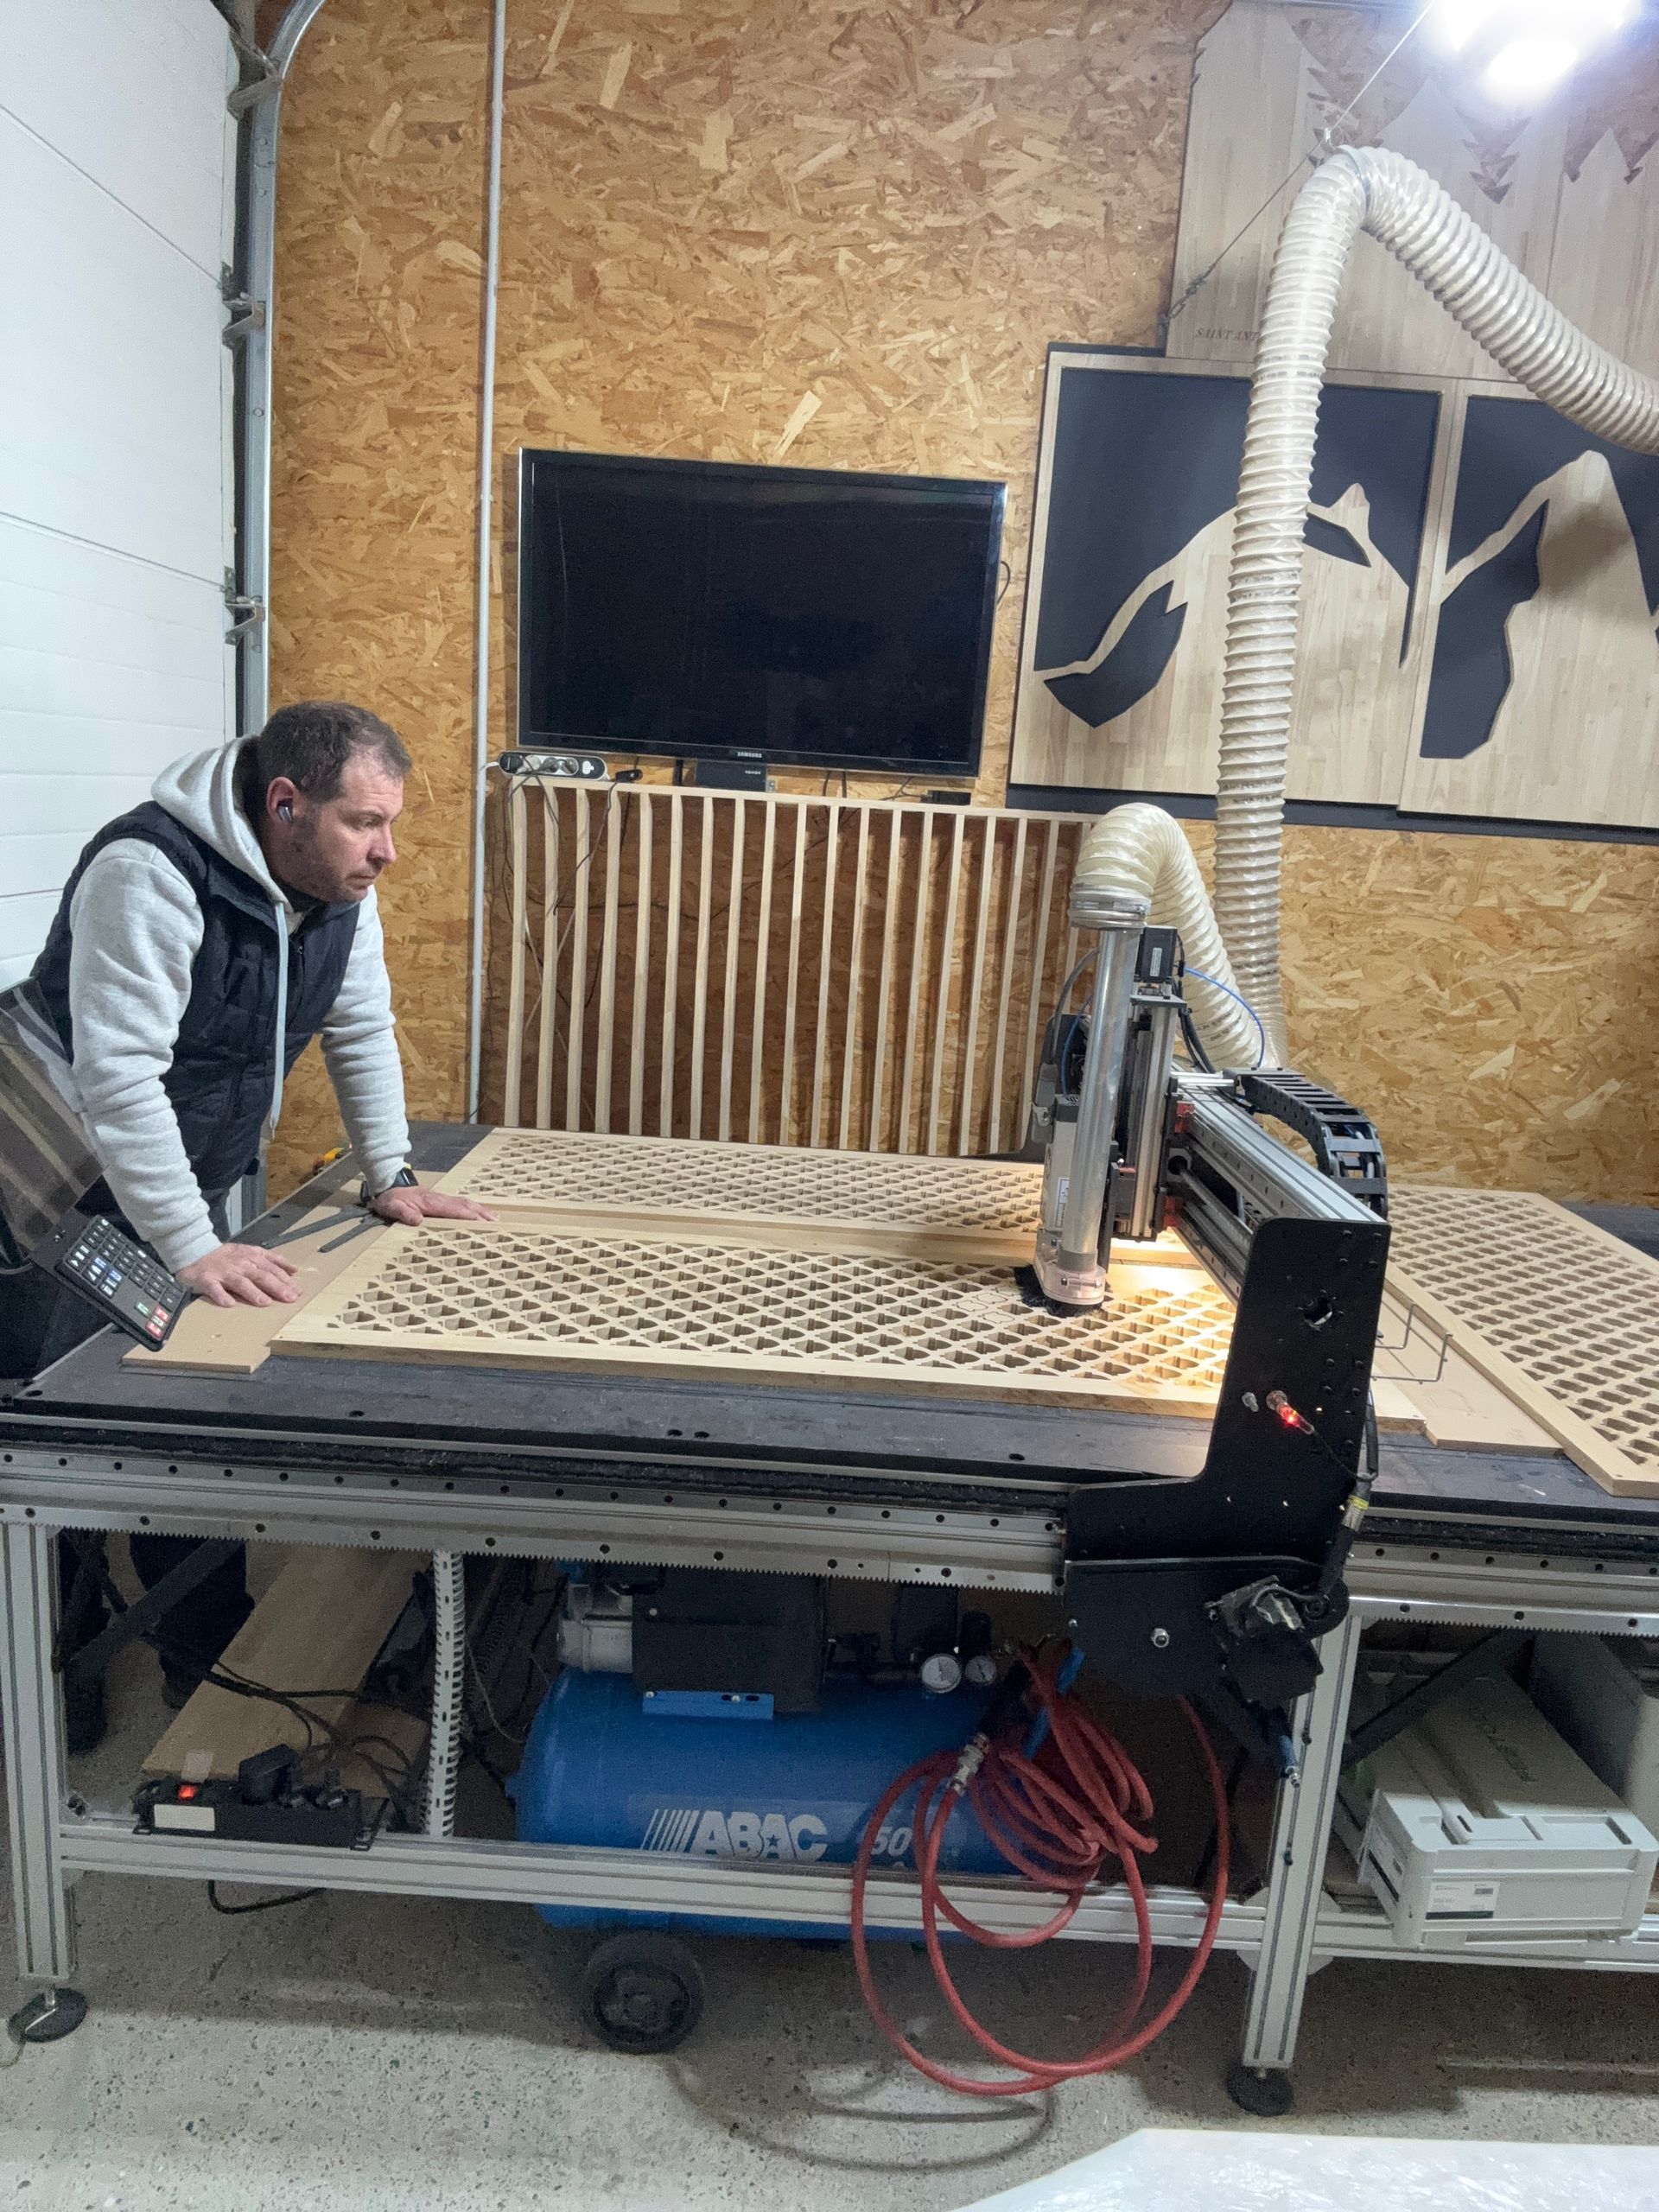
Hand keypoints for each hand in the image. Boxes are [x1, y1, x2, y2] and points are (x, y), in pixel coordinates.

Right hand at [178, 1241, 301, 1308]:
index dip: (285, 1280)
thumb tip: (293, 1269)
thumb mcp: (250, 1251)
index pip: (271, 1269)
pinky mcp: (206, 1279)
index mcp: (251, 1257)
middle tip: (289, 1298)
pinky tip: (228, 1303)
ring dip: (253, 1292)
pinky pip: (214, 1288)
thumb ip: (271, 1259)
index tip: (297, 1291)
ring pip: (240, 1282)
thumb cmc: (225, 1254)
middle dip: (276, 1287)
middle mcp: (239, 1265)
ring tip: (265, 1302)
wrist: (194, 1248)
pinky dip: (220, 1295)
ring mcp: (223, 1272)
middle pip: (260, 1276)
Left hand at [367, 1185, 494, 1227]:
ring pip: (465, 1202)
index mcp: (430, 1202)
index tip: (482, 1223)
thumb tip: (417, 1220)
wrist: (387, 1184)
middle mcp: (439, 1199)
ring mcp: (441, 1198)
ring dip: (480, 1210)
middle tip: (496, 1223)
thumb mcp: (391, 1207)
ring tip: (494, 1218)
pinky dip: (472, 1208)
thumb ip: (403, 1213)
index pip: (453, 1209)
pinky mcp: (440, 1200)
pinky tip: (478, 1213)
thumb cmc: (390, 1199)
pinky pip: (460, 1203)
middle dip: (481, 1213)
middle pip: (464, 1204)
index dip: (468, 1216)